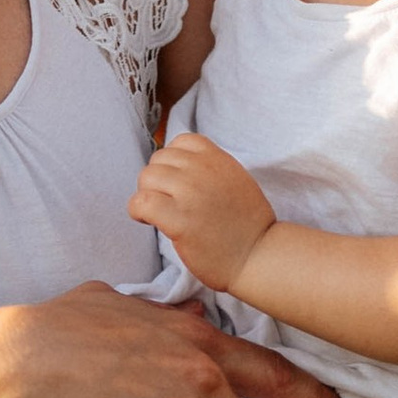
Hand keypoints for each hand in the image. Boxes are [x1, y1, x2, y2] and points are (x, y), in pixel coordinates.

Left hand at [134, 134, 274, 287]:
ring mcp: (190, 192)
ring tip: (158, 213)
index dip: (173, 162)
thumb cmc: (247, 225)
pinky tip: (149, 222)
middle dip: (158, 180)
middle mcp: (203, 170)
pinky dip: (138, 211)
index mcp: (218, 158)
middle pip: (158, 159)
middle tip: (167, 202)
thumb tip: (179, 169)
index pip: (181, 141)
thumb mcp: (236, 180)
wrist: (259, 256)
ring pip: (146, 177)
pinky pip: (141, 202)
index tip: (176, 183)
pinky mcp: (179, 219)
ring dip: (147, 194)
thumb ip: (210, 168)